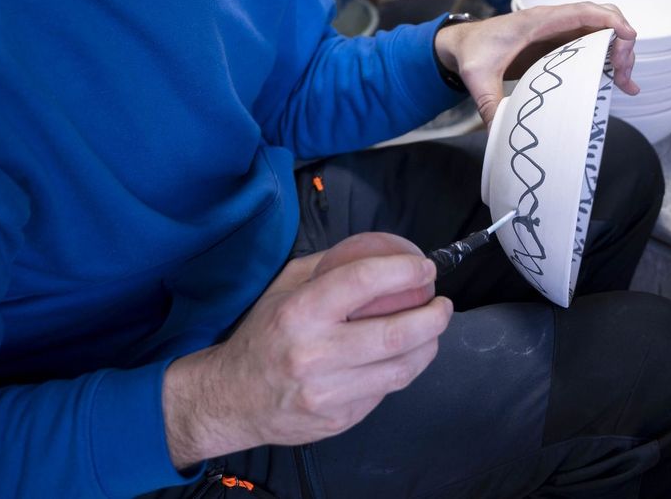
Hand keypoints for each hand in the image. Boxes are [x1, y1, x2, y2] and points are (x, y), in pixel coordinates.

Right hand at [161, 236, 450, 467]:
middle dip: (433, 316)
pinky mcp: (338, 420)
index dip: (404, 271)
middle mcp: (314, 354)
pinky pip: (385, 392)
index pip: (363, 281)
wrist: (229, 400)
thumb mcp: (283, 289)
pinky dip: (401, 371)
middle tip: (442, 303)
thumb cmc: (261, 337)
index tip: (425, 268)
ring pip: (401, 369)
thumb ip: (328, 267)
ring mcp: (327, 393)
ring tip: (432, 330)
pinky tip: (405, 356)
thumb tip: (379, 251)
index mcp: (299, 313)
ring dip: (428, 346)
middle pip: (395, 333)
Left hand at [434, 2, 638, 125]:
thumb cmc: (472, 52)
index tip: (629, 36)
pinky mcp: (560, 45)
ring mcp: (560, 33)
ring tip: (626, 84)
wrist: (463, 45)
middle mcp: (554, 22)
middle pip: (602, 20)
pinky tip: (622, 84)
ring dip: (618, 54)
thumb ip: (489, 103)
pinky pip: (593, 46)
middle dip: (620, 43)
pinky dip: (609, 61)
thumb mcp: (477, 78)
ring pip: (602, 33)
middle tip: (622, 74)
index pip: (582, 11)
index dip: (610, 19)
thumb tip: (498, 133)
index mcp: (537, 21)